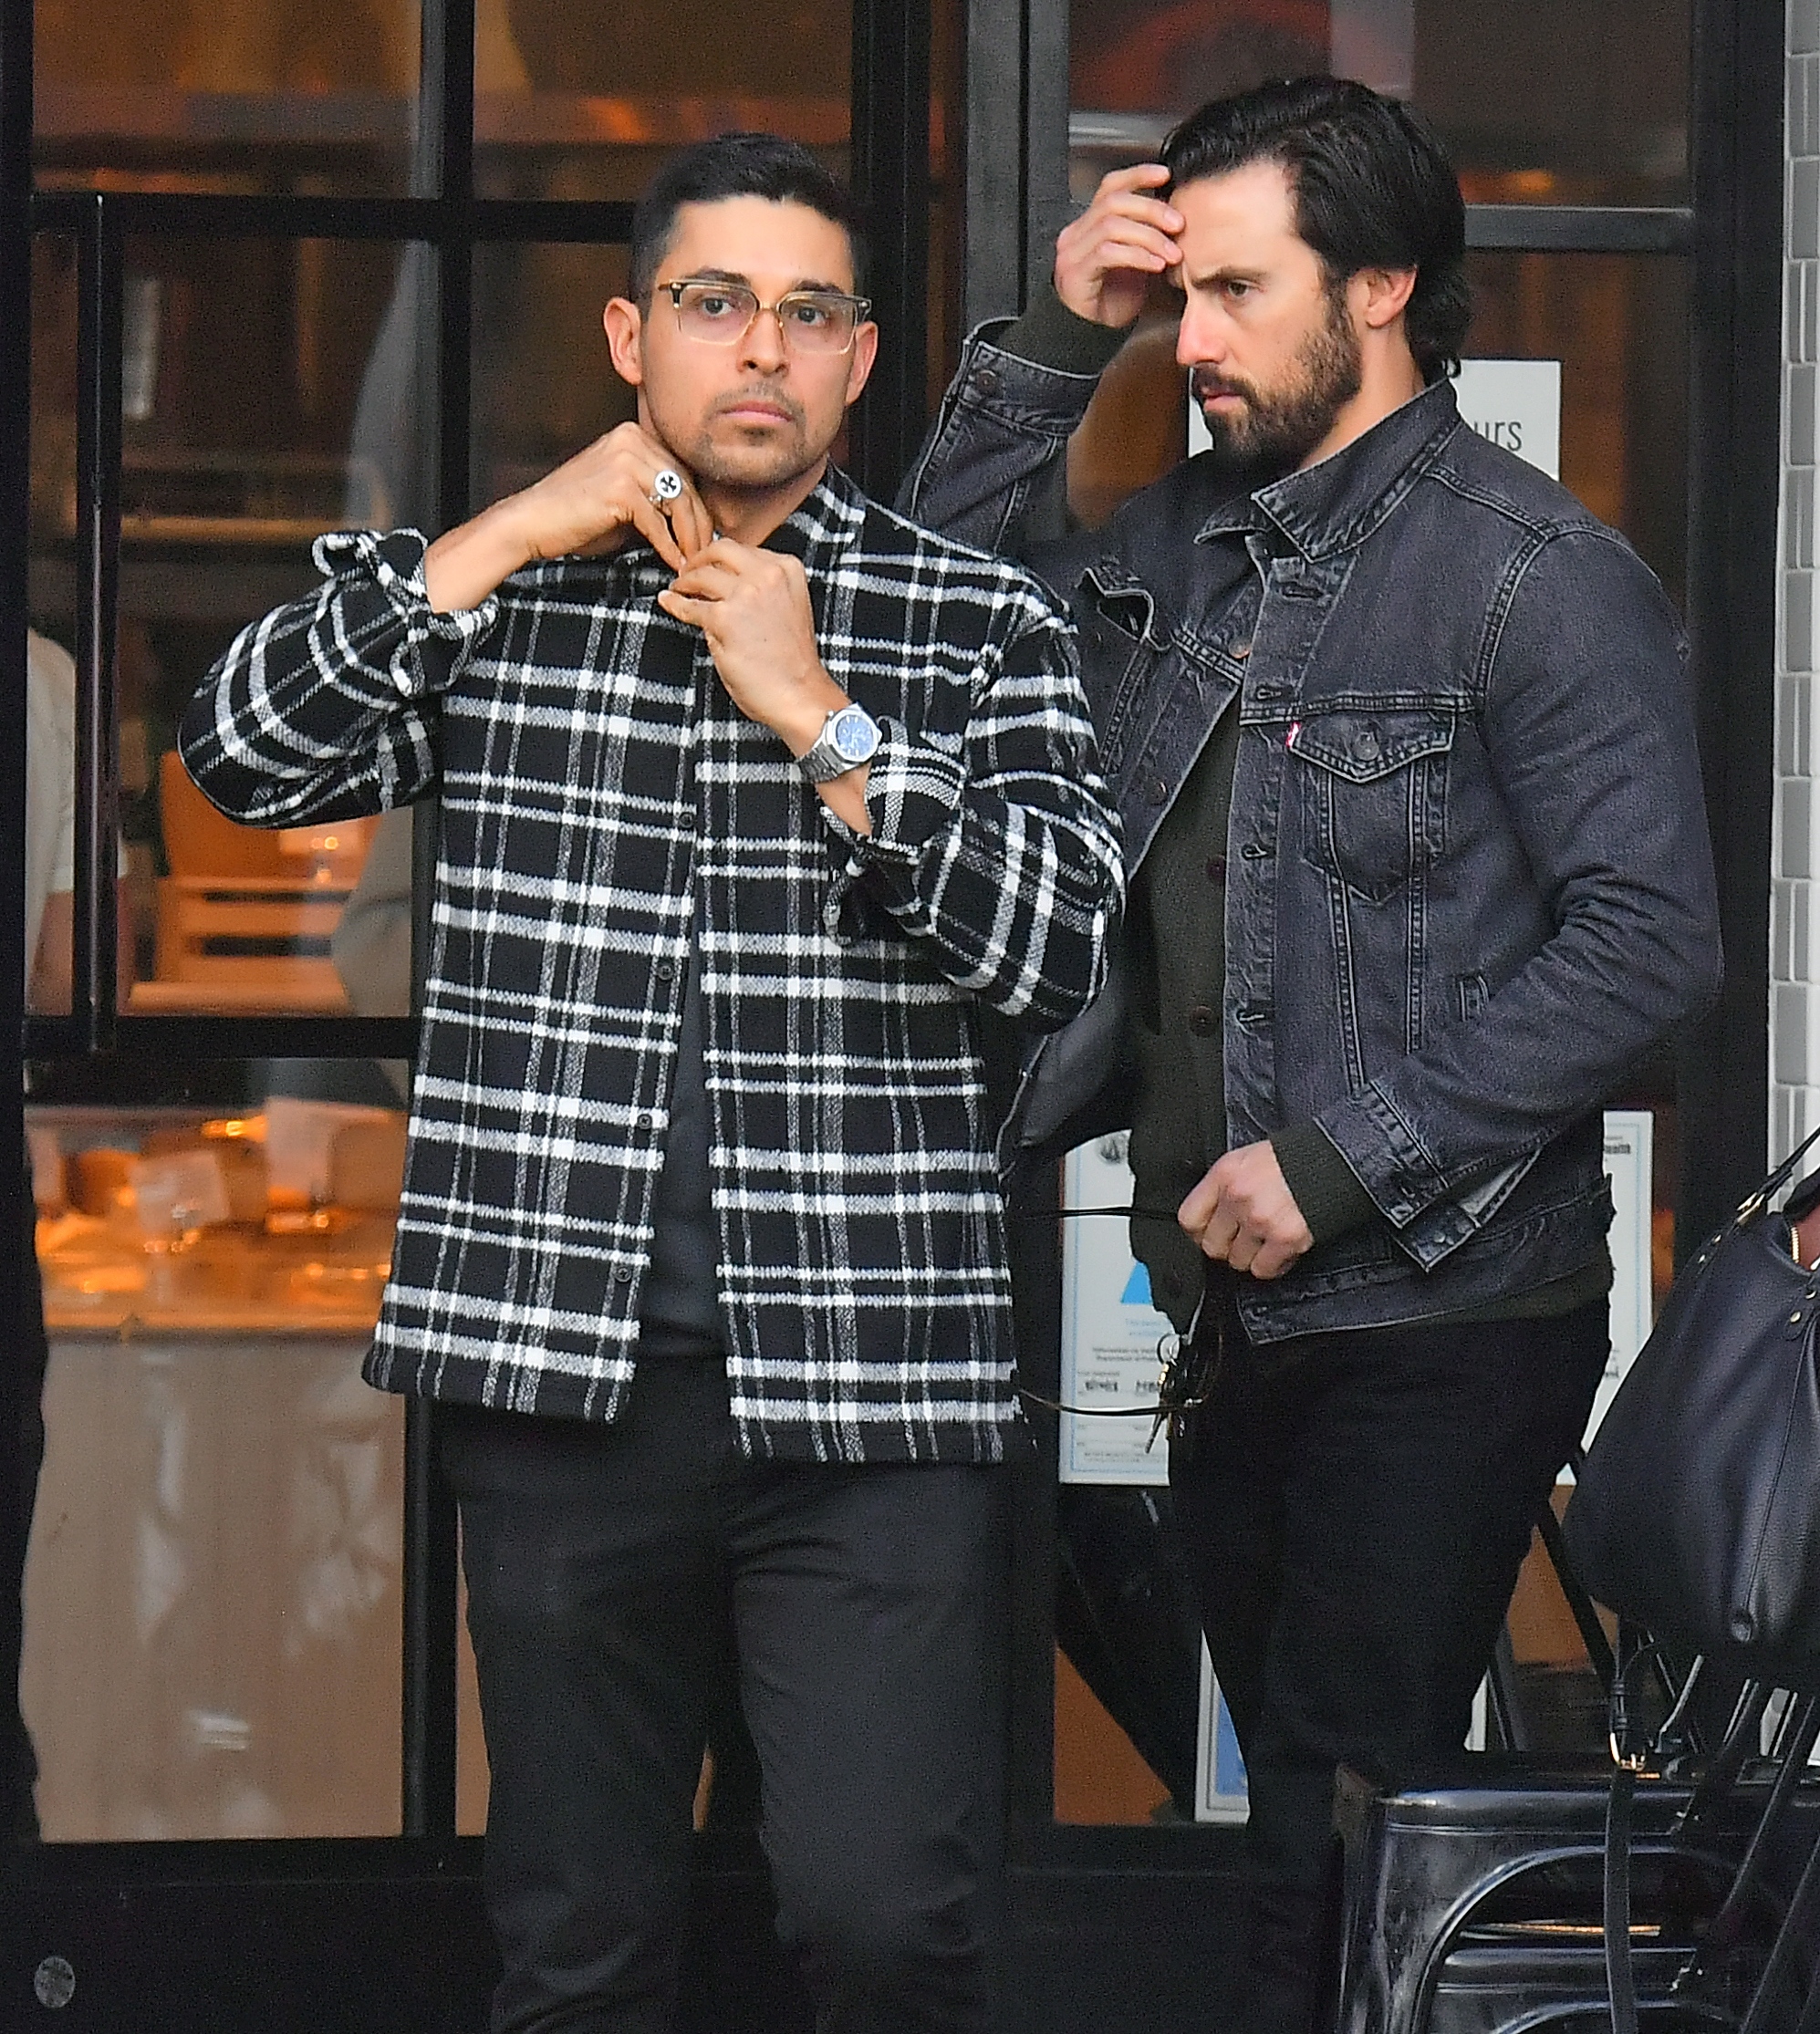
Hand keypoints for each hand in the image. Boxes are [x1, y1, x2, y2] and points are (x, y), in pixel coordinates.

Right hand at [503, 423, 715, 571]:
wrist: (530, 522)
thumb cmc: (573, 515)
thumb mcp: (621, 498)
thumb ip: (653, 498)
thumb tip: (692, 521)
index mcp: (632, 435)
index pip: (681, 471)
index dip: (697, 506)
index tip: (703, 535)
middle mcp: (631, 440)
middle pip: (685, 484)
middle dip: (699, 524)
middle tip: (704, 553)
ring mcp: (625, 460)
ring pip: (678, 502)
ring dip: (690, 537)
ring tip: (692, 561)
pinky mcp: (620, 488)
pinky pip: (658, 523)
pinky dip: (669, 547)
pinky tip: (673, 563)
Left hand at [656, 540, 841, 746]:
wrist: (799, 693)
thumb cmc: (793, 660)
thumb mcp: (785, 607)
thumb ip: (760, 588)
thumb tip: (720, 583)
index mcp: (787, 568)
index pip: (744, 549)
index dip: (721, 557)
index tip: (709, 565)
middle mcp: (768, 574)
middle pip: (720, 550)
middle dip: (699, 559)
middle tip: (687, 572)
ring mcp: (746, 594)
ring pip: (702, 574)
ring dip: (686, 582)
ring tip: (679, 590)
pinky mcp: (725, 618)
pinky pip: (690, 606)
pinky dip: (675, 604)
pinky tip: (668, 601)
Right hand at [1055, 163, 1184, 329]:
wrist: (1091, 335)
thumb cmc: (1112, 300)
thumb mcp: (1136, 260)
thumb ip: (1146, 236)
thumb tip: (1175, 217)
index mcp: (1089, 225)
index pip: (1110, 186)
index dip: (1138, 175)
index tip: (1165, 175)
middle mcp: (1076, 234)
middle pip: (1114, 201)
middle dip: (1151, 209)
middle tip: (1178, 223)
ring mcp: (1073, 253)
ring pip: (1112, 225)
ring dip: (1149, 236)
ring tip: (1171, 252)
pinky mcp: (1076, 273)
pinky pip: (1109, 253)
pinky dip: (1138, 256)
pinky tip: (1156, 265)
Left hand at [1178, 1140, 1313, 1280]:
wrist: (1335, 1161)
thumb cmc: (1294, 1159)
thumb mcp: (1247, 1160)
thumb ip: (1225, 1186)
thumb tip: (1211, 1214)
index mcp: (1225, 1174)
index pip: (1189, 1218)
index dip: (1199, 1232)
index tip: (1209, 1234)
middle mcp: (1238, 1197)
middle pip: (1212, 1245)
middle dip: (1227, 1247)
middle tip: (1243, 1240)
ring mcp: (1261, 1219)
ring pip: (1237, 1261)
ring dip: (1251, 1257)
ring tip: (1265, 1242)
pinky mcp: (1285, 1238)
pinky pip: (1263, 1269)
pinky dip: (1272, 1265)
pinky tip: (1280, 1251)